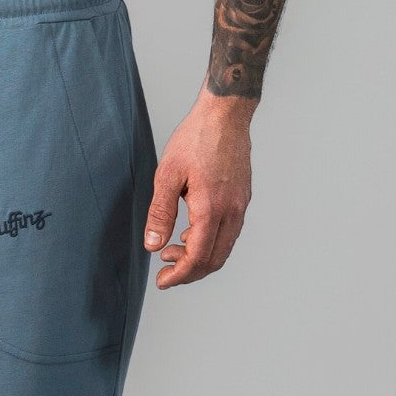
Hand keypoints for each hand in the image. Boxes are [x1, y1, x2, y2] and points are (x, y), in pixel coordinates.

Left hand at [143, 90, 254, 287]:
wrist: (225, 114)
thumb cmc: (195, 139)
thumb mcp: (167, 174)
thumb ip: (160, 213)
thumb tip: (153, 245)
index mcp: (211, 208)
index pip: (198, 257)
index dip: (179, 275)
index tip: (162, 281)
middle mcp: (232, 211)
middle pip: (215, 259)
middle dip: (189, 271)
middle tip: (166, 271)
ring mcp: (240, 205)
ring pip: (224, 247)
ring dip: (199, 256)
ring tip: (172, 248)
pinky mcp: (242, 197)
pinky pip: (229, 232)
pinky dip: (209, 241)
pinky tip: (190, 230)